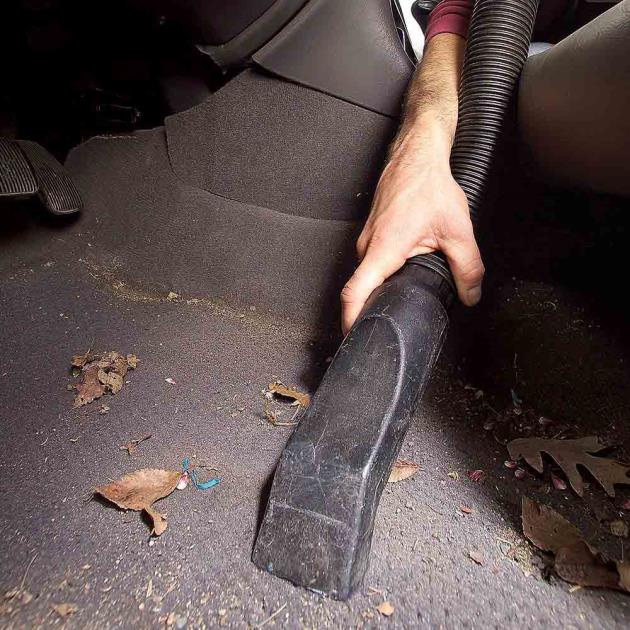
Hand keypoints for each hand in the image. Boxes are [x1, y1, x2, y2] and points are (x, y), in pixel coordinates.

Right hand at [340, 144, 483, 334]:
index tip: (354, 337)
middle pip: (360, 289)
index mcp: (384, 249)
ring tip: (398, 300)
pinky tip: (401, 275)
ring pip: (368, 275)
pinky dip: (382, 274)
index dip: (350, 319)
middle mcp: (368, 246)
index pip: (355, 292)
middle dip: (370, 311)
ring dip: (379, 290)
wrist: (416, 156)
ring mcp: (366, 240)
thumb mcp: (458, 230)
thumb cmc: (429, 186)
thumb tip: (471, 296)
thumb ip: (468, 268)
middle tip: (387, 328)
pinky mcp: (371, 235)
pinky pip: (371, 262)